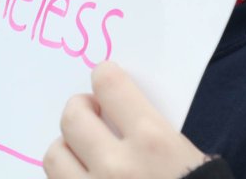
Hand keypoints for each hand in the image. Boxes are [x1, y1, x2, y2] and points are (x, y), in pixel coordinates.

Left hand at [44, 62, 208, 178]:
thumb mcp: (190, 160)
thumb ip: (152, 135)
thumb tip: (120, 114)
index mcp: (153, 141)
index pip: (109, 84)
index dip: (105, 77)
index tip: (104, 80)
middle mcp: (117, 167)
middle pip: (73, 117)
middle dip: (81, 110)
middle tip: (91, 114)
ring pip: (54, 157)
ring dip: (67, 150)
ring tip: (82, 155)